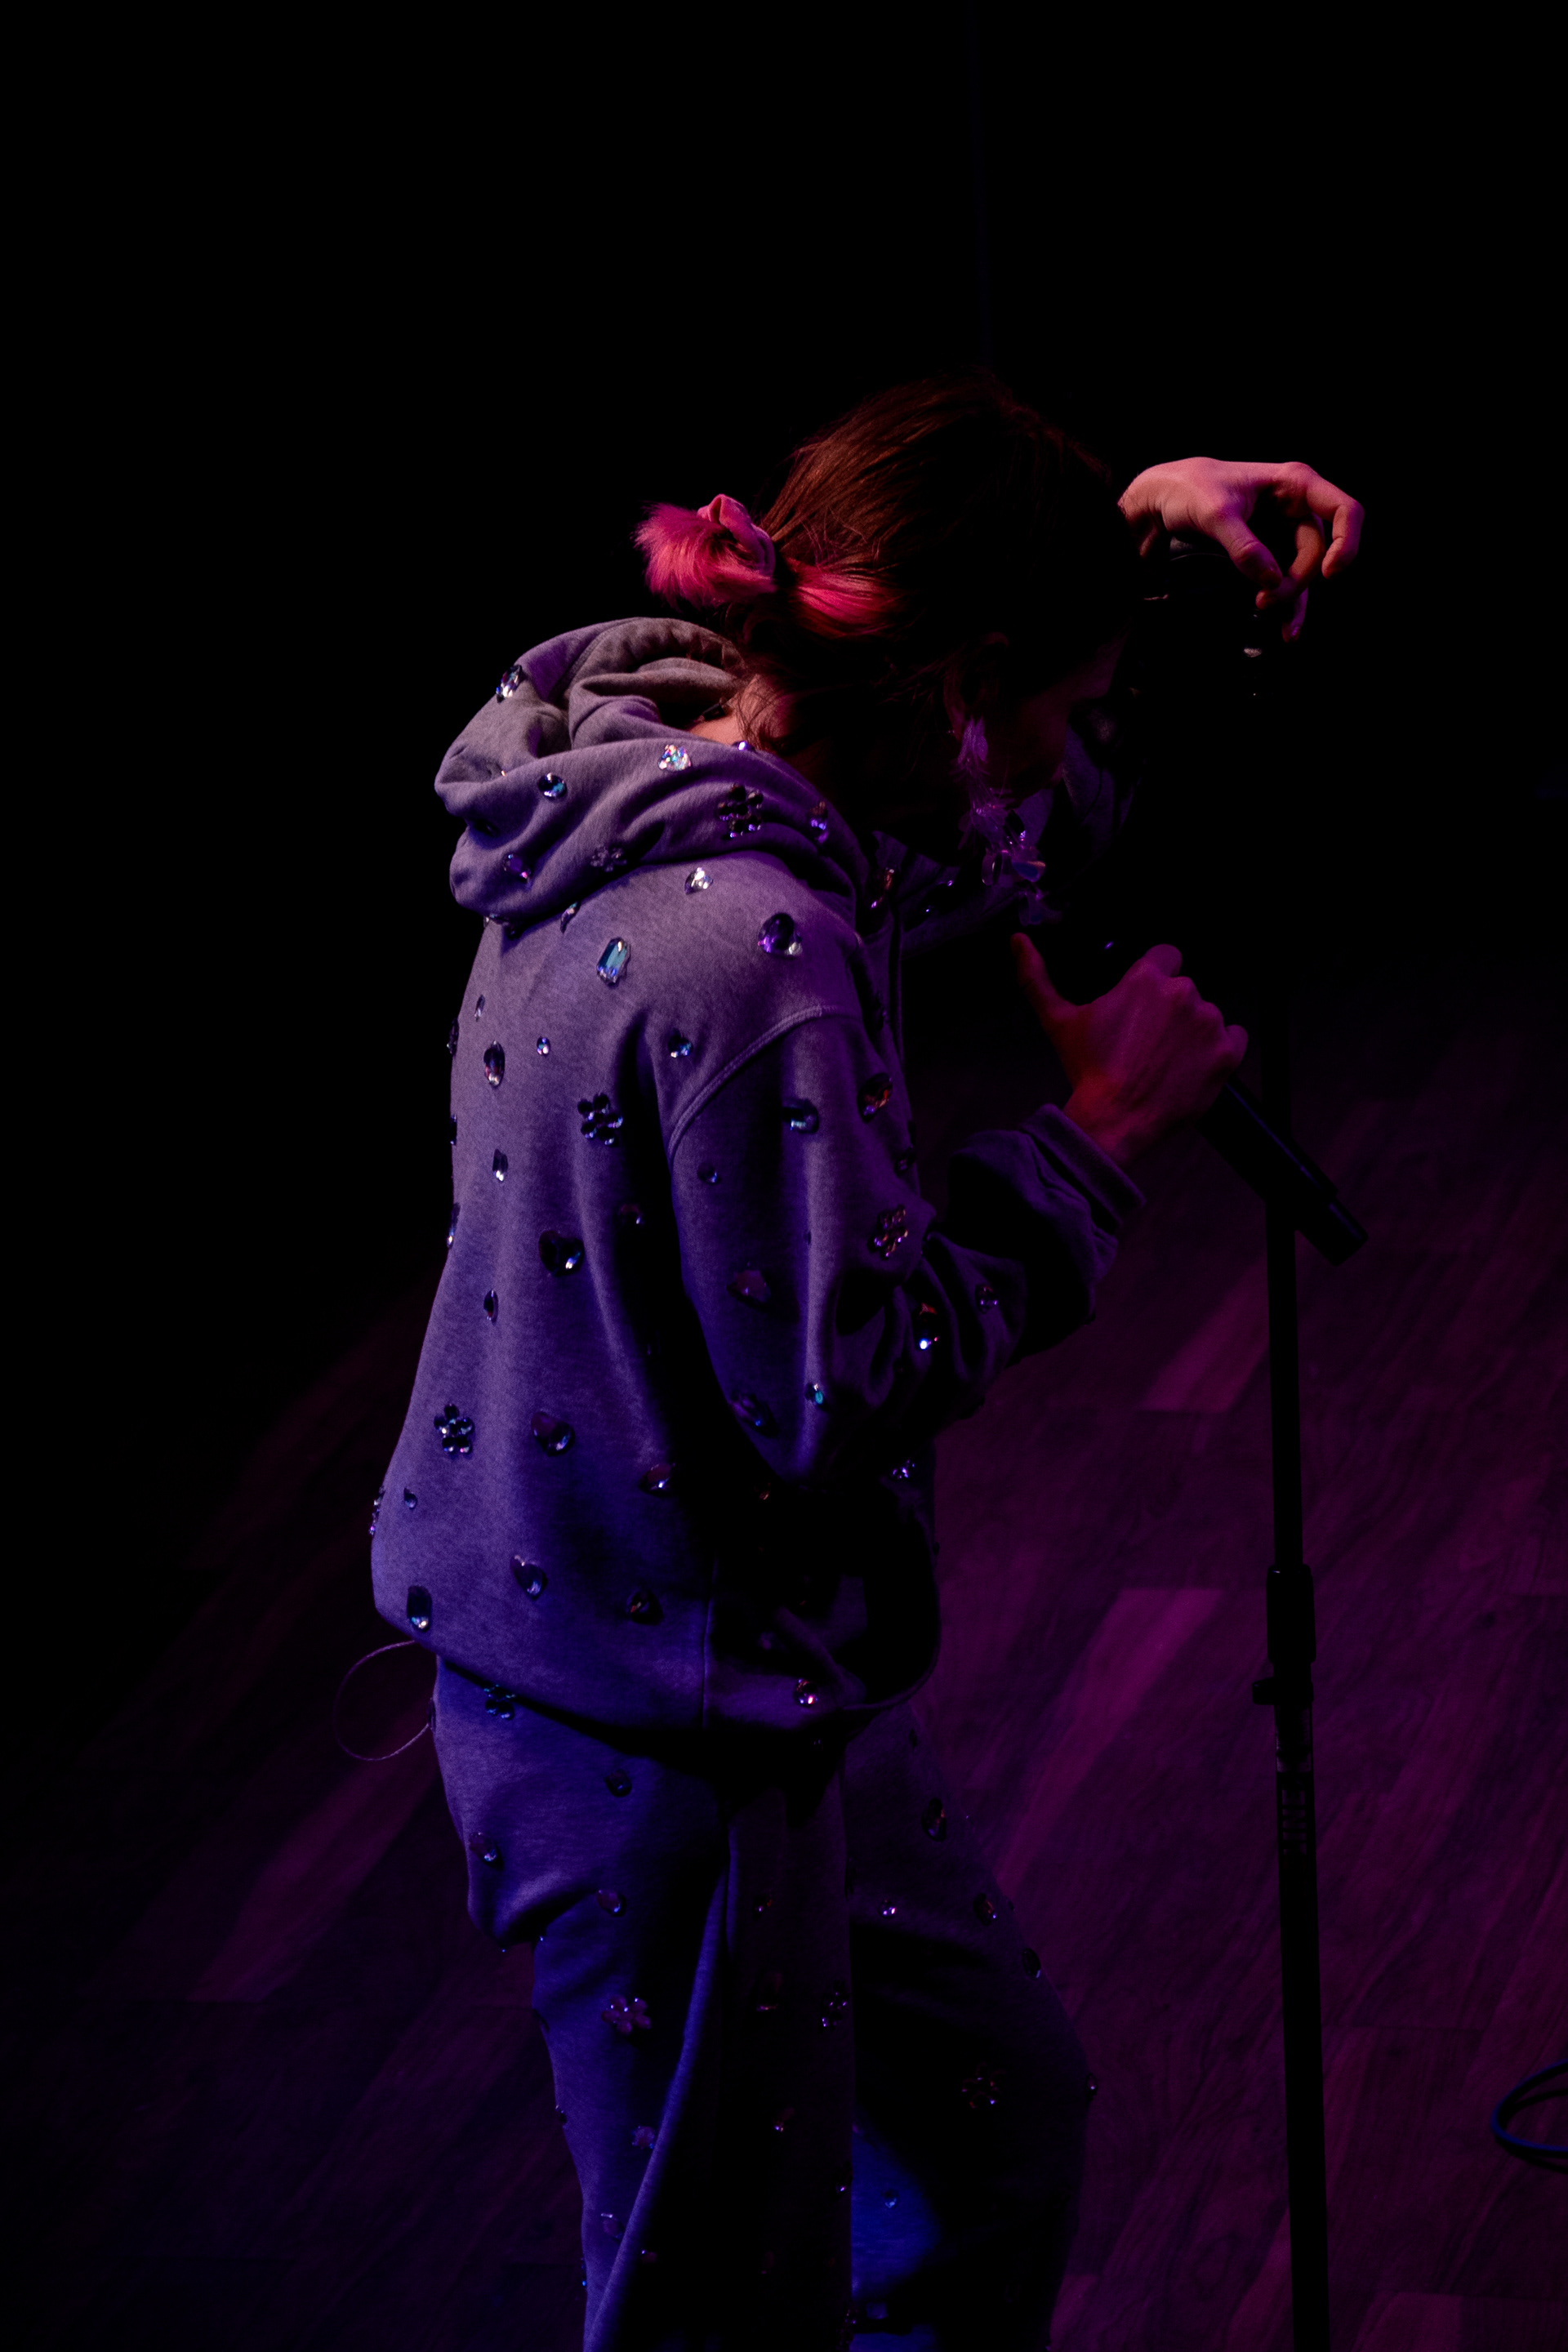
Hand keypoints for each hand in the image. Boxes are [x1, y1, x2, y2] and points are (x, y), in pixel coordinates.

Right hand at [1012, 936, 1247, 1167]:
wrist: (1114, 1120)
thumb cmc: (1088, 1071)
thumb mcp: (1057, 1021)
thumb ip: (1036, 977)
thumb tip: (1018, 942)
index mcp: (1145, 978)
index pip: (1167, 956)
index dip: (1155, 978)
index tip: (1145, 1003)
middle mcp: (1183, 993)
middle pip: (1186, 988)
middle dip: (1171, 1010)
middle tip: (1150, 1040)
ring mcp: (1208, 1023)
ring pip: (1208, 1014)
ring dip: (1194, 1031)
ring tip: (1168, 1059)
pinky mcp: (1227, 1053)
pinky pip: (1235, 1038)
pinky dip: (1221, 1049)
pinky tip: (1194, 1065)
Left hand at [1119, 457, 1363, 641]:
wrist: (1160, 500)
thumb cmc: (1188, 491)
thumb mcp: (1214, 514)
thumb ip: (1243, 547)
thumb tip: (1272, 581)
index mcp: (1294, 484)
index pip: (1343, 510)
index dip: (1346, 544)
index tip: (1329, 575)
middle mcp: (1294, 508)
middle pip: (1317, 552)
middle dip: (1297, 581)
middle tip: (1263, 603)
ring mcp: (1282, 532)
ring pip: (1304, 572)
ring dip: (1291, 600)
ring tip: (1272, 622)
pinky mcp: (1267, 554)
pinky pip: (1287, 581)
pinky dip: (1286, 606)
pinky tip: (1285, 631)